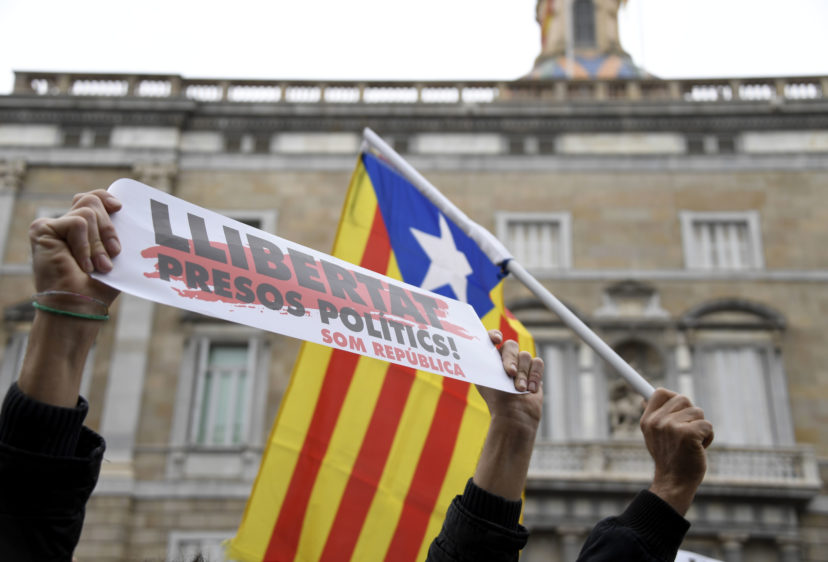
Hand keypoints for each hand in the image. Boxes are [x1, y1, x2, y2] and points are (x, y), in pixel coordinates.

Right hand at [29, 190, 121, 304]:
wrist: (80, 305)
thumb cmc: (99, 287)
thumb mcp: (114, 255)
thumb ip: (115, 232)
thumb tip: (126, 213)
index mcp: (83, 229)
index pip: (93, 199)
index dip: (106, 198)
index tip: (119, 208)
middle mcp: (66, 224)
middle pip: (92, 202)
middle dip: (108, 229)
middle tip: (114, 254)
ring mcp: (53, 226)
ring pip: (87, 213)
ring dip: (98, 243)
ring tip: (99, 266)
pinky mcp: (42, 229)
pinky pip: (77, 223)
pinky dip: (85, 245)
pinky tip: (83, 264)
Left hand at [471, 331, 543, 499]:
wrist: (514, 416)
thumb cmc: (497, 399)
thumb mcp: (484, 379)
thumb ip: (481, 361)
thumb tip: (468, 348)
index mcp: (491, 358)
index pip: (492, 338)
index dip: (494, 335)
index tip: (496, 341)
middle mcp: (505, 359)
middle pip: (511, 345)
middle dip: (510, 359)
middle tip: (509, 373)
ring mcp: (521, 364)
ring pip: (526, 356)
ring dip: (522, 374)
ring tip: (519, 389)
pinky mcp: (534, 371)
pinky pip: (538, 363)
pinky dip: (534, 376)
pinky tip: (530, 389)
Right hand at [641, 388, 713, 515]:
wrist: (674, 483)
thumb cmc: (668, 458)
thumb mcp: (653, 435)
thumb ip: (655, 417)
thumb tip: (647, 397)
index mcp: (648, 420)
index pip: (659, 393)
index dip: (671, 395)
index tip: (675, 402)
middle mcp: (657, 421)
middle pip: (683, 399)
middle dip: (690, 414)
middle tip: (686, 432)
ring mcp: (672, 427)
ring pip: (698, 412)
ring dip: (700, 427)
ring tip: (692, 443)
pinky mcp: (688, 434)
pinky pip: (707, 425)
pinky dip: (708, 437)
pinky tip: (700, 448)